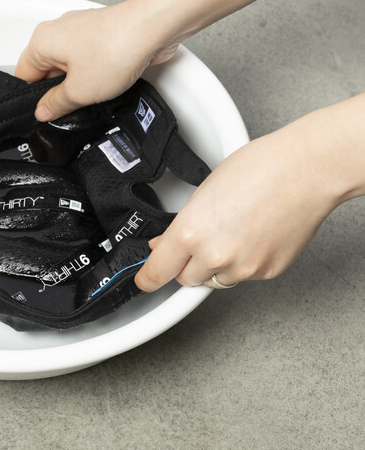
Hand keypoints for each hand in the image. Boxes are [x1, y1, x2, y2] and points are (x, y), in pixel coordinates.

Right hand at [15, 0, 180, 121]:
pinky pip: (87, 56)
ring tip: (94, 90)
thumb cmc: (115, 48)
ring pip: (68, 63)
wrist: (152, 28)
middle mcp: (57, 30)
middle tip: (73, 104)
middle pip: (46, 69)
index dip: (34, 98)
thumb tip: (44, 111)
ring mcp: (80, 29)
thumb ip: (56, 104)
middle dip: (58, 89)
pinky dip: (93, 70)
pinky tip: (106, 80)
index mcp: (41, 41)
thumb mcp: (79, 92)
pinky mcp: (100, 32)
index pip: (24, 75)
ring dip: (78, 80)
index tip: (47, 112)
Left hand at [134, 119, 339, 290]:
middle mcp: (215, 256)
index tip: (143, 280)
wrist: (305, 170)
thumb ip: (181, 224)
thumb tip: (165, 243)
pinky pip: (242, 276)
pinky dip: (241, 263)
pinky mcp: (266, 272)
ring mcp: (243, 267)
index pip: (157, 272)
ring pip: (214, 280)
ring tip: (230, 233)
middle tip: (195, 242)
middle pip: (185, 279)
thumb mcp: (203, 191)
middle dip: (184, 264)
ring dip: (212, 266)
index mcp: (191, 232)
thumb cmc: (259, 169)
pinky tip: (250, 236)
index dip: (146, 277)